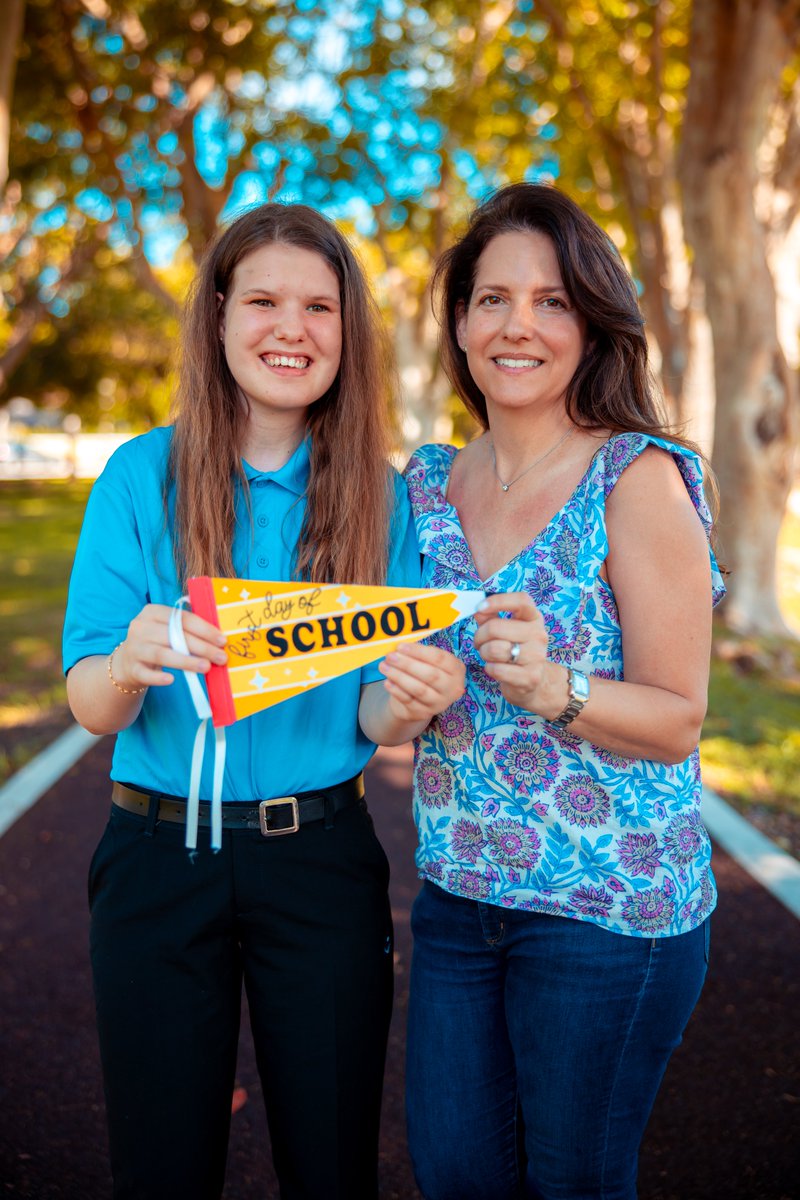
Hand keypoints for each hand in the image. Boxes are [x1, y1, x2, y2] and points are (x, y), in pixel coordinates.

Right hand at [111, 604, 227, 691]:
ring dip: (186, 661)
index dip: (204, 629)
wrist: (128, 662)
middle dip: (201, 647)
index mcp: (152, 612)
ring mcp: (134, 648)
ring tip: (206, 667)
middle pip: (174, 636)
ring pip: (162, 653)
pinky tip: (171, 679)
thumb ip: (187, 626)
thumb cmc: (156, 642)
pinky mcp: (132, 668)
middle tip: (220, 657)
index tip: (222, 640)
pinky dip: (158, 677)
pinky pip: (146, 674)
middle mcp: (140, 627)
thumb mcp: (167, 628)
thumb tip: (219, 632)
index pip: (182, 618)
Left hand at [378, 642, 465, 724]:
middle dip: (408, 664)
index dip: (419, 652)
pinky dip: (396, 690)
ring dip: (399, 676)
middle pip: (430, 675)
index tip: (401, 646)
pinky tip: (387, 681)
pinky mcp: (423, 713)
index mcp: (456, 670)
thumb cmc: (425, 672)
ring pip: (419, 689)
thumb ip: (419, 654)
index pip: (440, 659)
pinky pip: (408, 701)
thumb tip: (400, 649)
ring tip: (383, 666)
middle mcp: (452, 688)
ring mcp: (438, 703)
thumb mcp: (428, 662)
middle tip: (390, 656)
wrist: (421, 700)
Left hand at [473, 592, 553, 711]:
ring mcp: (537, 656)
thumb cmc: (514, 649)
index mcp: (534, 618)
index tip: (480, 608)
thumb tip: (478, 609)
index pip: (521, 601)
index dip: (498, 601)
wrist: (532, 681)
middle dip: (480, 636)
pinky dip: (490, 669)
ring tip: (489, 655)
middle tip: (480, 642)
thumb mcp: (504, 629)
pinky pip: (496, 669)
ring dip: (484, 653)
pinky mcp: (530, 677)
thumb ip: (490, 617)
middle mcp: (539, 635)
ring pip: (494, 649)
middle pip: (495, 627)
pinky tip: (496, 668)